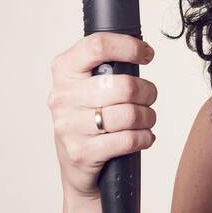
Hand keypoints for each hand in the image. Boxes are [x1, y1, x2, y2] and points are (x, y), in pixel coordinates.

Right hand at [47, 33, 157, 198]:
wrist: (75, 166)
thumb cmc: (88, 119)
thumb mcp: (87, 85)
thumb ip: (107, 66)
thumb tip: (142, 51)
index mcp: (64, 70)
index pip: (97, 46)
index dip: (129, 47)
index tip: (146, 54)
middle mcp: (62, 96)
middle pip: (123, 85)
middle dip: (148, 91)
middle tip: (149, 96)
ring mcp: (69, 126)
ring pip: (129, 114)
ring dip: (148, 117)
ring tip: (146, 119)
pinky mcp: (82, 152)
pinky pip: (128, 139)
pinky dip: (144, 138)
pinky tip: (143, 137)